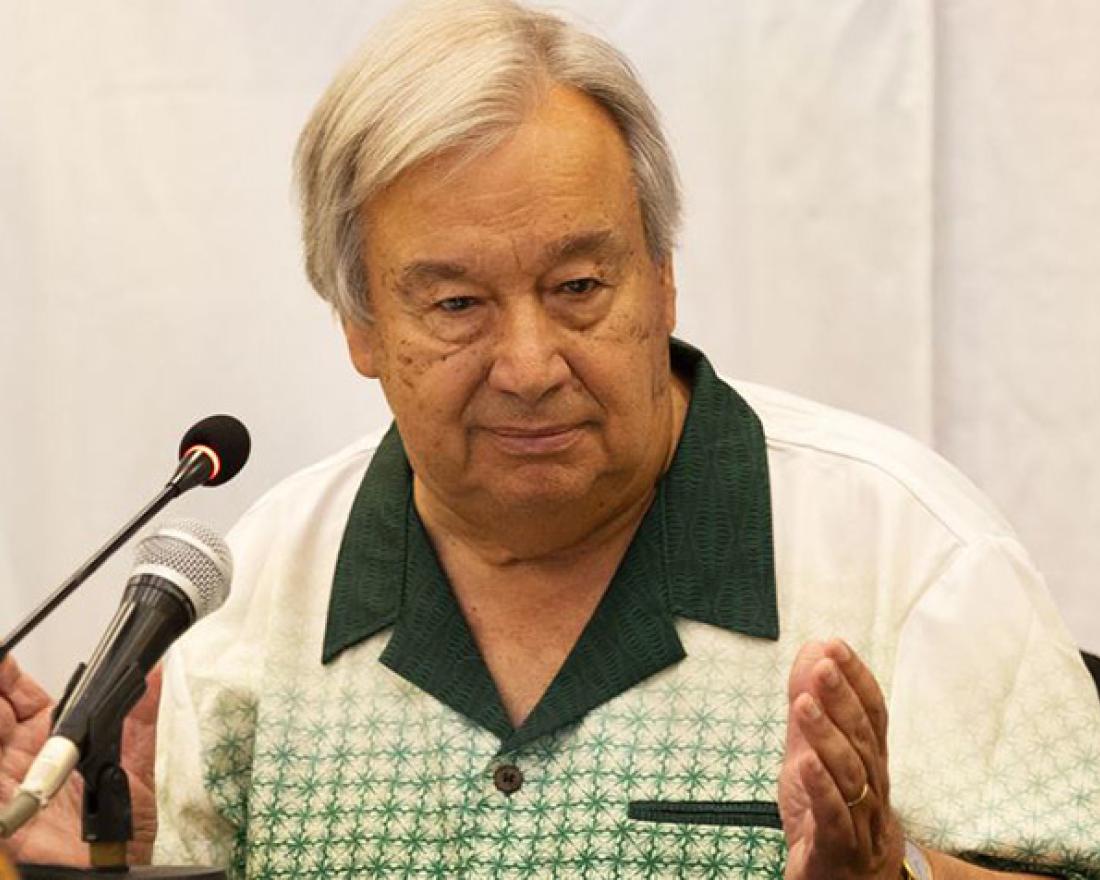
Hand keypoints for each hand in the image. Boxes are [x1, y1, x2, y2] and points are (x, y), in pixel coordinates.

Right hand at [0, 655, 160, 866]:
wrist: (109, 873)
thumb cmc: (119, 830)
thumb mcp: (135, 766)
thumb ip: (140, 720)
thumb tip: (159, 674)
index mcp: (53, 742)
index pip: (21, 696)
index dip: (9, 677)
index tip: (3, 659)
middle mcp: (21, 758)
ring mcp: (4, 783)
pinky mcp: (0, 810)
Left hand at [779, 640, 903, 879]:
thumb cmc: (830, 818)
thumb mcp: (811, 755)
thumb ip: (810, 707)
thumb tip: (811, 651)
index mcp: (869, 762)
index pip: (872, 714)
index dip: (857, 679)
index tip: (836, 645)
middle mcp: (873, 788)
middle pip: (864, 739)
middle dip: (843, 699)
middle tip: (824, 666)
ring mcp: (860, 821)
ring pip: (851, 775)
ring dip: (828, 736)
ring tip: (804, 704)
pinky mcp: (838, 851)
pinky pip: (835, 818)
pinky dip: (821, 790)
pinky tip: (805, 763)